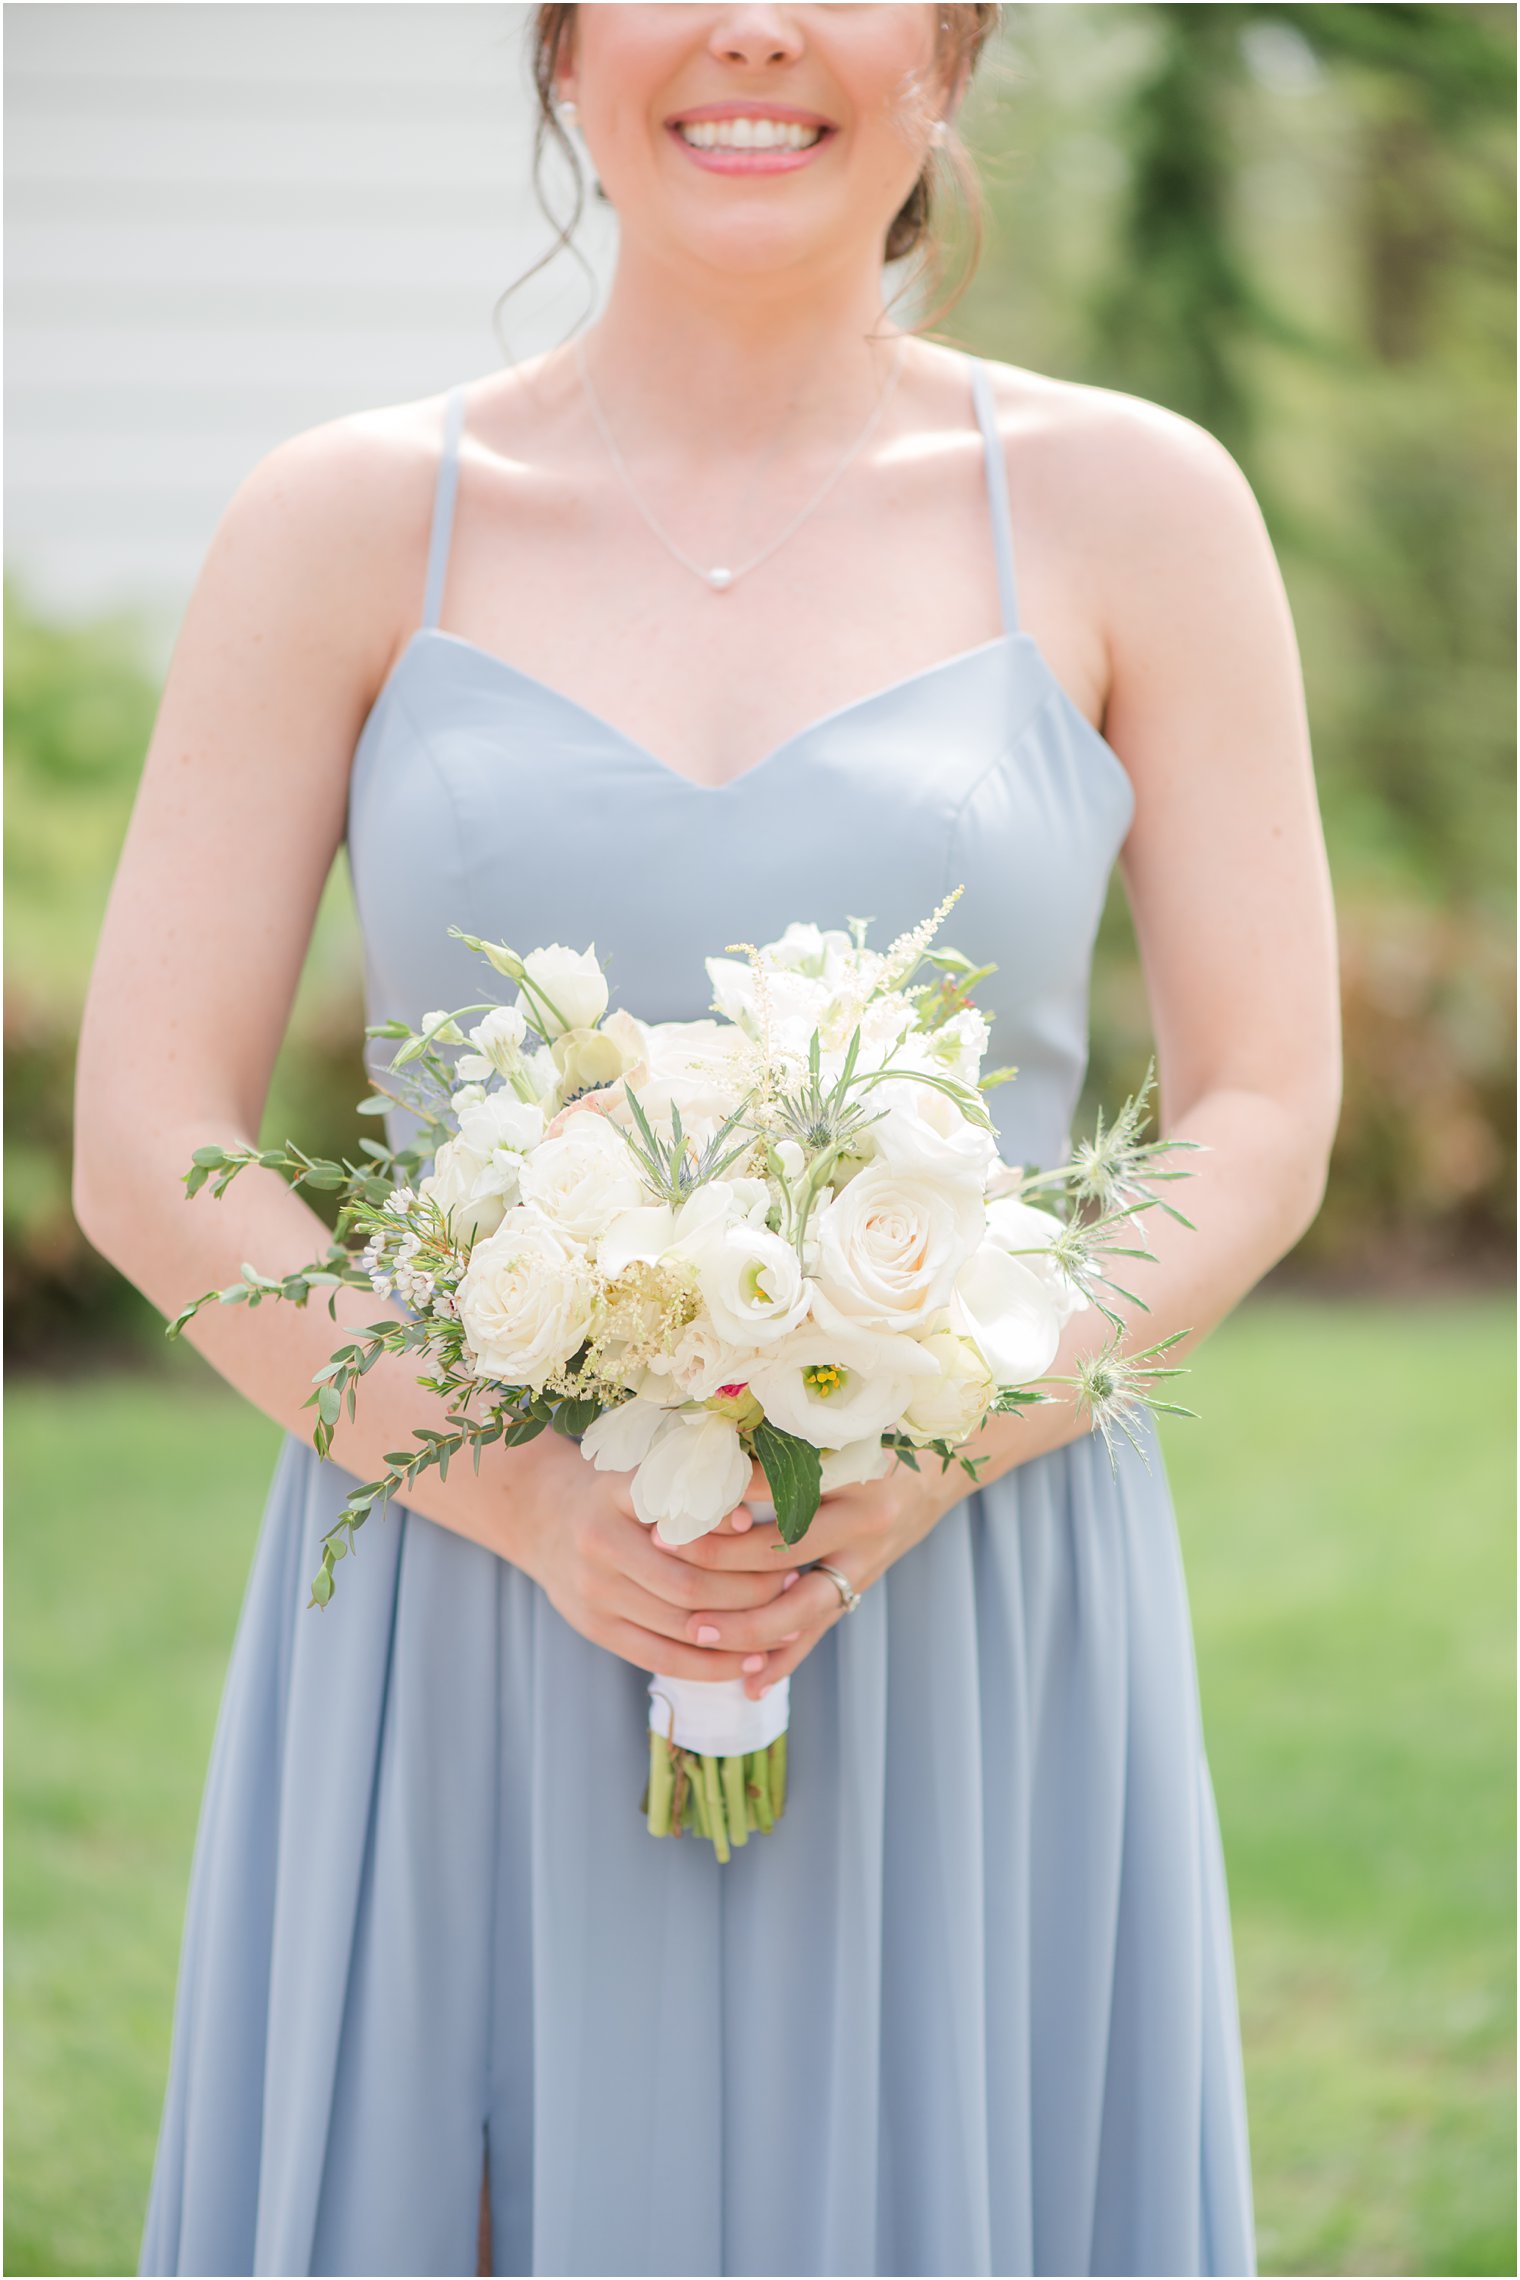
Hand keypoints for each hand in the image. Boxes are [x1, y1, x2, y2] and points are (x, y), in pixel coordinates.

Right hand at [497, 1430, 797, 1681]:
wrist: (544, 1518)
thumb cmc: (618, 1491)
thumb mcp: (645, 1470)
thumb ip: (691, 1483)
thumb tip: (753, 1514)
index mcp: (617, 1494)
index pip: (683, 1518)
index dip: (732, 1532)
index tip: (775, 1537)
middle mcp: (600, 1542)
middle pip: (690, 1583)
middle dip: (750, 1590)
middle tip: (792, 1582)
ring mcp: (594, 1592)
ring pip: (682, 1626)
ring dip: (741, 1631)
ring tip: (785, 1624)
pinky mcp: (597, 1629)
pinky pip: (663, 1658)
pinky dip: (713, 1666)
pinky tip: (751, 1662)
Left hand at [657, 1456, 966, 1699]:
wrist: (931, 1478)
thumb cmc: (867, 1445)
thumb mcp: (830, 1436)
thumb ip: (777, 1446)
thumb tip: (701, 1455)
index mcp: (851, 1470)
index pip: (777, 1484)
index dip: (727, 1493)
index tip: (676, 1497)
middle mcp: (863, 1518)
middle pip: (783, 1547)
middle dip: (720, 1558)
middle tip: (666, 1557)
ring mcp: (865, 1561)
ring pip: (802, 1605)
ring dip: (746, 1625)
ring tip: (696, 1632)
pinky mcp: (861, 1589)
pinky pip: (819, 1631)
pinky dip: (785, 1659)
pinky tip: (750, 1683)